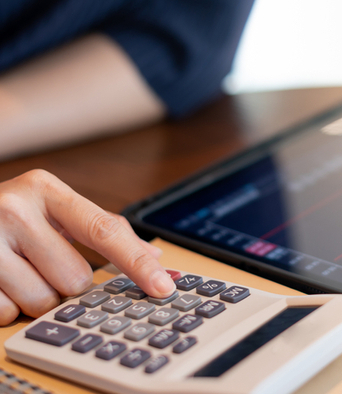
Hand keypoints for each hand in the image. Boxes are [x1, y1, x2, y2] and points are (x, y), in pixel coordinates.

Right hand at [0, 169, 174, 324]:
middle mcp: (13, 209)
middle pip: (75, 279)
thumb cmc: (8, 213)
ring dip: (36, 297)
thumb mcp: (51, 206)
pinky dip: (7, 307)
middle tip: (41, 262)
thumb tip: (154, 257)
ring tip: (17, 269)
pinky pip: (6, 314)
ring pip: (42, 302)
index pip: (105, 232)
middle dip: (64, 281)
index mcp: (45, 189)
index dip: (137, 263)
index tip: (163, 287)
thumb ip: (102, 228)